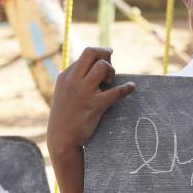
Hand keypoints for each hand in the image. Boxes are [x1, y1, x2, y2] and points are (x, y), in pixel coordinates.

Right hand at [46, 47, 135, 161]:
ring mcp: (83, 93)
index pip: (85, 55)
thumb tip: (94, 66)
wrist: (61, 140)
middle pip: (91, 53)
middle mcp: (73, 81)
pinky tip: (131, 88)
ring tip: (111, 82)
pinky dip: (127, 88)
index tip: (107, 59)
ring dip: (111, 71)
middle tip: (111, 64)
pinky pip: (115, 92)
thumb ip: (75, 79)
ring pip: (103, 67)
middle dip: (105, 53)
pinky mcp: (94, 106)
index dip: (99, 55)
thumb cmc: (65, 116)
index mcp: (65, 76)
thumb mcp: (64, 93)